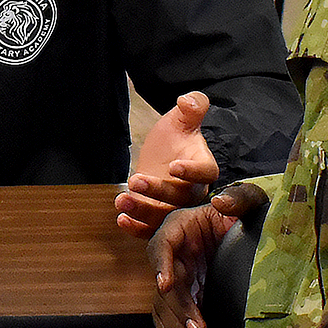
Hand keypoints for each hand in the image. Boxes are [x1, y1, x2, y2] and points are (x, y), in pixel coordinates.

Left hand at [115, 91, 217, 237]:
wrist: (161, 156)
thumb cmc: (176, 137)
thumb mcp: (181, 119)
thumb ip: (192, 107)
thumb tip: (189, 99)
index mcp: (203, 166)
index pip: (206, 172)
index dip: (193, 172)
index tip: (175, 166)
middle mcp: (193, 191)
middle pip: (182, 197)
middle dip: (159, 191)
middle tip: (136, 180)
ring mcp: (176, 207)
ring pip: (165, 216)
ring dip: (143, 211)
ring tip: (122, 200)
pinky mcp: (159, 218)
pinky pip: (152, 228)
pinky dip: (136, 227)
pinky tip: (121, 218)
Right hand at [149, 185, 264, 327]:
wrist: (255, 233)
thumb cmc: (249, 214)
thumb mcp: (250, 201)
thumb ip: (239, 198)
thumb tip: (222, 203)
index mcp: (181, 226)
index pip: (163, 243)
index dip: (161, 264)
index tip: (166, 285)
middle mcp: (174, 253)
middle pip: (165, 283)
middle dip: (179, 310)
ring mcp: (178, 276)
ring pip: (165, 306)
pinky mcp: (186, 295)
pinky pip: (169, 317)